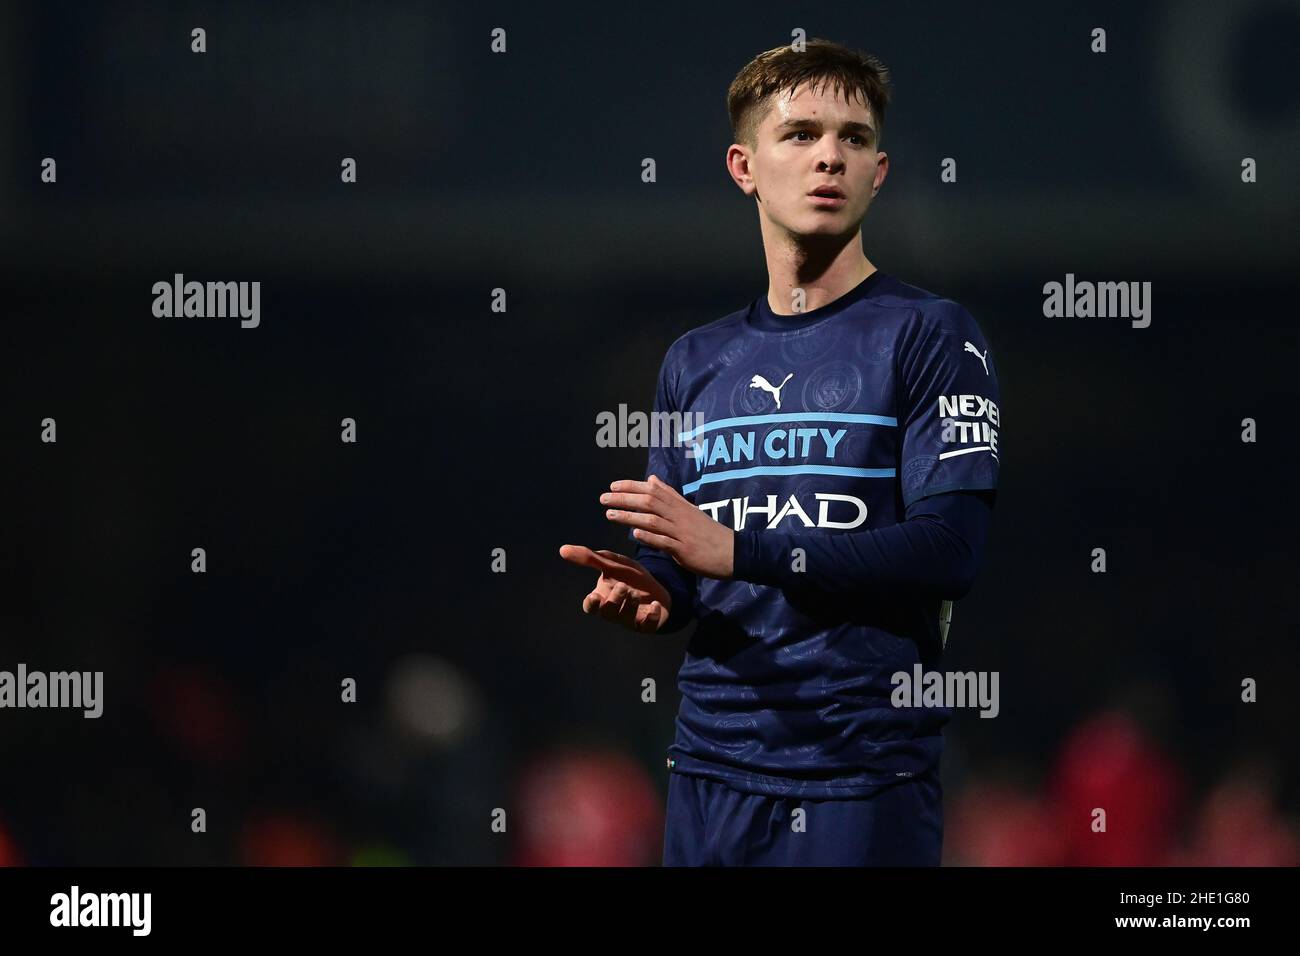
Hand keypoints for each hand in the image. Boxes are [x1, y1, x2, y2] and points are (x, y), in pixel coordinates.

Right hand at [558, 545, 671, 633]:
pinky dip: (651, 616)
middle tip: (622, 586)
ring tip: (636, 593)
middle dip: (615, 600)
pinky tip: (655, 604)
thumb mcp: (612, 564)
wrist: (657, 587)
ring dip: (631, 605)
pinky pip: (648, 626)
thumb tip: (562, 549)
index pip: (591, 607)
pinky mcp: (648, 624)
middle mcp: (614, 612)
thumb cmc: (629, 577)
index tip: (594, 596)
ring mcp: (631, 620)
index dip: (591, 604)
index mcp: (602, 598)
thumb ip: (589, 558)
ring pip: (626, 619)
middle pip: (608, 613)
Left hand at [600, 474, 733, 578]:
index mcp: (680, 505)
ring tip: (610, 515)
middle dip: (625, 499)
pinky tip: (635, 535)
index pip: (653, 490)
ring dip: (630, 517)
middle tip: (604, 498)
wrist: (732, 552)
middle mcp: (679, 516)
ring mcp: (681, 532)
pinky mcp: (684, 550)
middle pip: (649, 502)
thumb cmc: (708, 532)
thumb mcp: (689, 510)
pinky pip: (664, 542)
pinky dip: (650, 537)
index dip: (632, 486)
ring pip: (652, 520)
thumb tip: (650, 478)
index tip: (613, 485)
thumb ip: (669, 495)